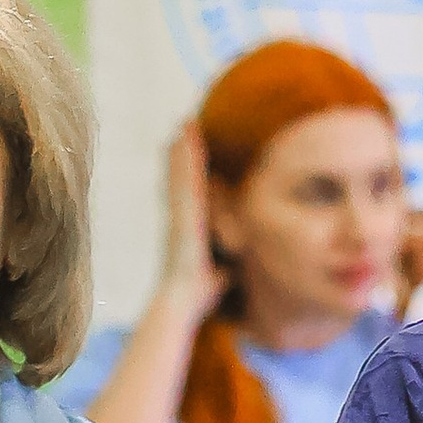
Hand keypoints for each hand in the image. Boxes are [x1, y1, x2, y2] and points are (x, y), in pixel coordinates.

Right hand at [155, 123, 228, 325]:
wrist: (184, 299)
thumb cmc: (203, 291)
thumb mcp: (222, 270)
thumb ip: (228, 262)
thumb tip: (241, 264)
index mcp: (190, 226)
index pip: (192, 192)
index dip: (190, 169)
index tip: (191, 148)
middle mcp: (182, 216)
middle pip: (182, 175)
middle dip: (184, 151)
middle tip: (186, 123)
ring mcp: (181, 213)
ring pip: (182, 173)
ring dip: (184, 148)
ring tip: (186, 122)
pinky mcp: (184, 213)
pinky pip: (186, 179)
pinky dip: (185, 159)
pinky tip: (187, 141)